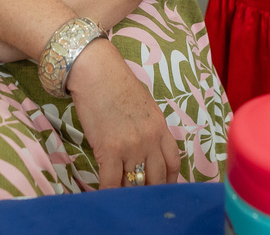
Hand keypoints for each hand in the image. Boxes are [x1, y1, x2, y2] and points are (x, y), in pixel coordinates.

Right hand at [66, 39, 180, 188]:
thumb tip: (144, 147)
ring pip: (135, 183)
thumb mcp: (143, 105)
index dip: (169, 180)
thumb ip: (148, 128)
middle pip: (157, 178)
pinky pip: (112, 182)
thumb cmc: (115, 83)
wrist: (96, 71)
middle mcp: (151, 139)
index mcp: (161, 127)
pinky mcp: (110, 150)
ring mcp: (132, 146)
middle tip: (141, 199)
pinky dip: (109, 192)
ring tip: (122, 199)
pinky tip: (104, 196)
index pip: (173, 162)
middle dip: (149, 191)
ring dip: (127, 193)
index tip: (162, 188)